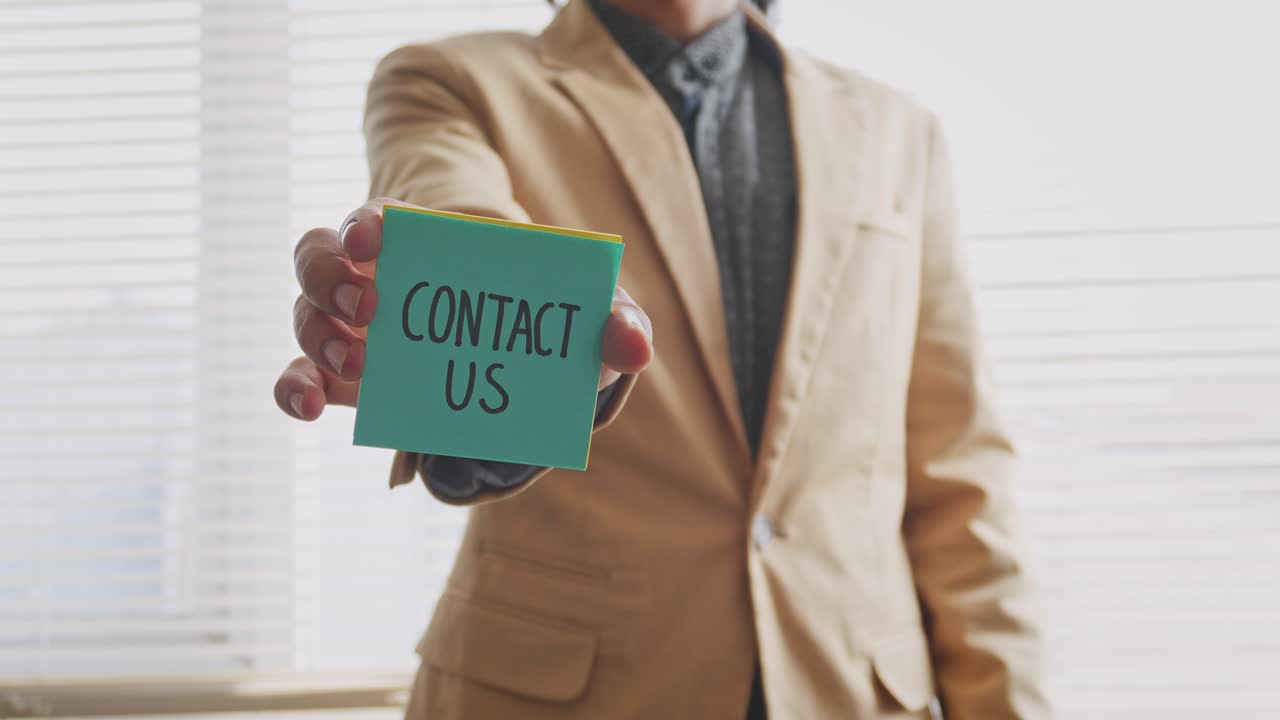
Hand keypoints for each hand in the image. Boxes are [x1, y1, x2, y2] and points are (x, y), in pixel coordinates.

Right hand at [274, 198, 653, 420]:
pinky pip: (298, 376)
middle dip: (330, 278)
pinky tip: (308, 407)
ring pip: (303, 312)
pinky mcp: (347, 377)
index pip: (377, 216)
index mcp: (429, 243)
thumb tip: (636, 347)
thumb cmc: (547, 309)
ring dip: (317, 336)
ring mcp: (356, 326)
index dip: (364, 222)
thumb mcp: (586, 307)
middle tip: (373, 308)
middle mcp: (379, 275)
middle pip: (318, 254)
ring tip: (363, 366)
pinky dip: (291, 387)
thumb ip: (615, 317)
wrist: (520, 346)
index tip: (374, 238)